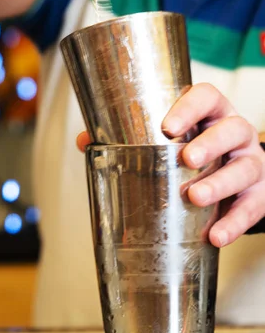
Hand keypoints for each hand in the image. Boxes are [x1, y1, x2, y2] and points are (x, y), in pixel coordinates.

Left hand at [77, 83, 264, 247]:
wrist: (239, 174)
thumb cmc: (195, 151)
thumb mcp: (171, 139)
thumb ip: (128, 137)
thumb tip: (84, 140)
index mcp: (211, 114)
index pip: (207, 97)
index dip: (190, 108)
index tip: (168, 127)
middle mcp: (236, 133)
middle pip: (232, 130)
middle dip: (210, 144)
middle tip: (187, 159)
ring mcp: (251, 163)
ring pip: (245, 168)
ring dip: (221, 183)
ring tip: (196, 196)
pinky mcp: (260, 193)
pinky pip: (251, 207)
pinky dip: (234, 223)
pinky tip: (215, 235)